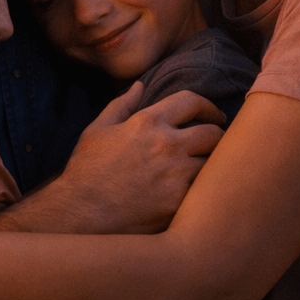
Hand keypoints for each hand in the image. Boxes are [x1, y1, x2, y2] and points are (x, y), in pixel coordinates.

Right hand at [56, 82, 225, 233]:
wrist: (80, 213)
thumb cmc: (86, 170)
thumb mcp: (98, 129)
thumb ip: (122, 104)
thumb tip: (139, 85)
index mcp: (148, 123)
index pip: (191, 101)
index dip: (207, 106)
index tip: (213, 115)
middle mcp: (167, 145)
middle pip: (213, 133)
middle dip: (218, 135)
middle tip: (218, 142)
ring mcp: (175, 176)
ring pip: (214, 164)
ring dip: (215, 164)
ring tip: (213, 168)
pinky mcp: (178, 204)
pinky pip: (205, 191)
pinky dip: (206, 190)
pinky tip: (202, 193)